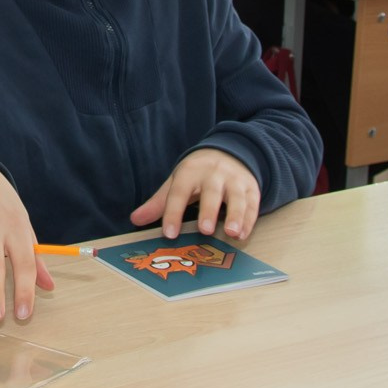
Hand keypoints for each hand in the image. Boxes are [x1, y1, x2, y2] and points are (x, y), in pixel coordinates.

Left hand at [131, 147, 260, 239]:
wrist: (229, 153)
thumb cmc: (198, 174)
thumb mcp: (177, 182)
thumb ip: (158, 203)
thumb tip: (135, 219)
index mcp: (190, 172)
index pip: (179, 193)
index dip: (173, 213)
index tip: (169, 234)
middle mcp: (214, 174)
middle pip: (211, 192)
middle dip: (208, 211)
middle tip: (205, 230)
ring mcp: (235, 180)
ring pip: (237, 198)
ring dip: (236, 215)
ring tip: (232, 233)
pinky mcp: (252, 188)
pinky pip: (252, 204)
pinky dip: (249, 220)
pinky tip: (243, 234)